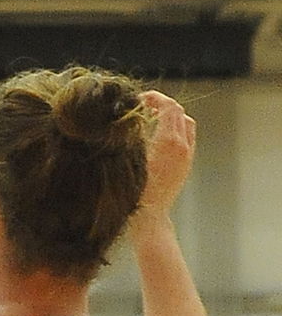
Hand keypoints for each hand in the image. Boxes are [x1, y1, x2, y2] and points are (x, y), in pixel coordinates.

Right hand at [137, 91, 195, 218]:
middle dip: (161, 104)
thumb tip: (128, 117)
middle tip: (143, 105)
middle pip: (178, 112)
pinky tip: (157, 137)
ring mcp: (187, 155)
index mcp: (169, 142)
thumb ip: (132, 135)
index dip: (154, 98)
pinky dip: (174, 130)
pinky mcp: (186, 164)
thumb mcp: (130, 159)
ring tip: (151, 118)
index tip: (138, 99)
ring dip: (170, 116)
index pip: (169, 106)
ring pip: (185, 123)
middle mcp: (183, 146)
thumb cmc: (134, 192)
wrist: (150, 218)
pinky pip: (186, 137)